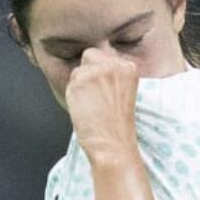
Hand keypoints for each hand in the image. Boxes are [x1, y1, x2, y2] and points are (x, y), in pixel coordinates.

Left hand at [65, 48, 139, 163]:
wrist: (113, 143)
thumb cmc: (118, 125)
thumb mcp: (124, 92)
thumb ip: (112, 76)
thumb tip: (93, 67)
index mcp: (129, 67)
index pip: (106, 57)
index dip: (101, 74)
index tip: (105, 92)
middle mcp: (113, 65)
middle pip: (90, 56)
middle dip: (88, 72)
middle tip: (96, 97)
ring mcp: (96, 71)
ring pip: (78, 70)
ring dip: (80, 86)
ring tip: (92, 105)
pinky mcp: (80, 81)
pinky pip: (70, 83)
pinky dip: (73, 95)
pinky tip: (84, 108)